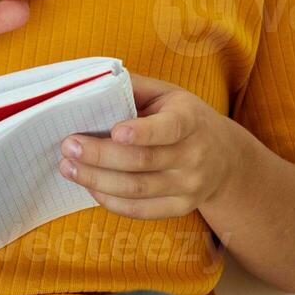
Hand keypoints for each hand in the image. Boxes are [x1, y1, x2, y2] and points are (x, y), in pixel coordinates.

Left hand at [58, 73, 243, 218]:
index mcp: (190, 120)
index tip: (114, 132)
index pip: (169, 128)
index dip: (142, 132)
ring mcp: (189, 186)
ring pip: (137, 189)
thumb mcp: (167, 94)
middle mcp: (194, 156)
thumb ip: (133, 87)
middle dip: (100, 155)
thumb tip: (91, 83)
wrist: (225, 157)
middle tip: (68, 146)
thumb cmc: (183, 117)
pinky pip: (141, 211)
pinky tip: (89, 187)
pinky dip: (110, 201)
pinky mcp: (180, 208)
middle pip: (143, 161)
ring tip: (68, 167)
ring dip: (97, 180)